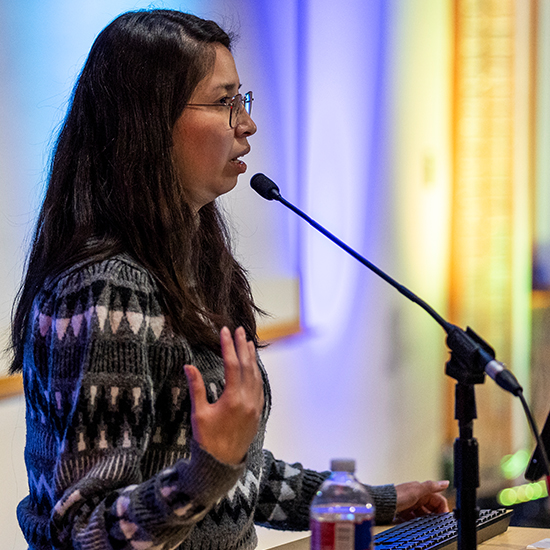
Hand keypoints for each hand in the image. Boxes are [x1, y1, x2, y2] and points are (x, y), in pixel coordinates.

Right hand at [184, 326, 264, 464]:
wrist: (221, 465)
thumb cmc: (207, 440)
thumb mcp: (199, 414)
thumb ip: (197, 388)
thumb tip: (188, 366)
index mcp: (233, 399)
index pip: (232, 365)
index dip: (228, 346)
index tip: (225, 331)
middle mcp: (248, 400)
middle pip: (247, 366)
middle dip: (243, 346)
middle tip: (240, 330)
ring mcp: (255, 406)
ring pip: (256, 376)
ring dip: (252, 358)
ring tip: (248, 343)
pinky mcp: (257, 412)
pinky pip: (259, 387)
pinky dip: (256, 373)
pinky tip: (253, 367)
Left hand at [394, 480, 449, 521]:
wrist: (382, 504)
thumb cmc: (398, 496)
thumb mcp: (417, 491)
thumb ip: (431, 487)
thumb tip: (446, 482)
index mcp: (421, 489)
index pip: (438, 499)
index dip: (442, 508)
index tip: (444, 518)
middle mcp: (416, 496)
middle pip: (431, 508)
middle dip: (434, 515)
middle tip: (435, 523)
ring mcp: (410, 504)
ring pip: (423, 514)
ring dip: (425, 520)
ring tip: (424, 524)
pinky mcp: (405, 512)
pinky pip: (414, 518)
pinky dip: (415, 521)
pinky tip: (414, 524)